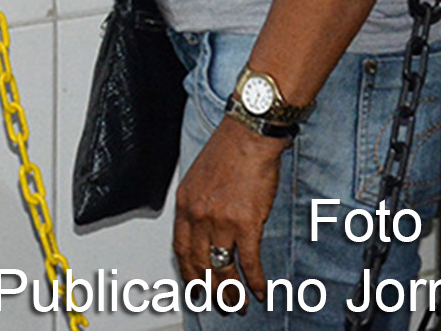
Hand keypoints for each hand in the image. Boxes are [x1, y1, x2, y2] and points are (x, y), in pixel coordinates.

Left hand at [171, 117, 283, 298]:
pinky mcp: (246, 223)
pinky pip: (248, 261)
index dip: (188, 272)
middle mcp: (198, 215)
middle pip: (199, 263)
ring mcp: (221, 221)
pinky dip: (255, 279)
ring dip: (231, 291)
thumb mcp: (198, 177)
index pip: (180, 248)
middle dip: (209, 289)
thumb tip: (202, 229)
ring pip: (223, 268)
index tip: (194, 287)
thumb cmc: (228, 150)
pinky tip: (260, 290)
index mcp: (185, 204)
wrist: (249, 136)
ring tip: (238, 304)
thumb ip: (197, 204)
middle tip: (218, 303)